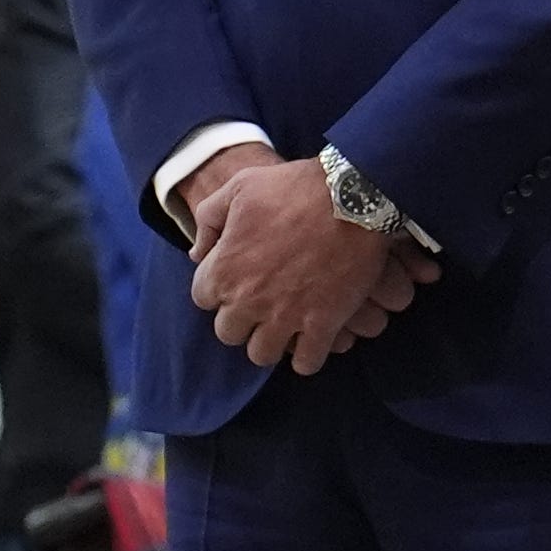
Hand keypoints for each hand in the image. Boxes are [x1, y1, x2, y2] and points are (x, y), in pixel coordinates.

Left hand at [184, 151, 434, 374]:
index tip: (237, 280)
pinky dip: (306, 357)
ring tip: (284, 326)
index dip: (218, 289)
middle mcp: (248, 300)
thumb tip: (196, 252)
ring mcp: (285, 317)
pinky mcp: (322, 325)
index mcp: (224, 269)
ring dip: (270, 342)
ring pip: (262, 354)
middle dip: (241, 320)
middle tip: (260, 305)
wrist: (353, 197)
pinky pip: (305, 363)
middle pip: (228, 333)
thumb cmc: (295, 188)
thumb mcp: (240, 187)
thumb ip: (209, 218)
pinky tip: (312, 340)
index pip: (203, 298)